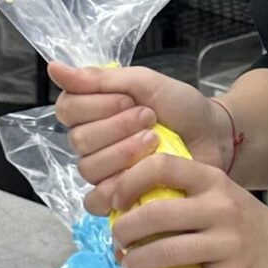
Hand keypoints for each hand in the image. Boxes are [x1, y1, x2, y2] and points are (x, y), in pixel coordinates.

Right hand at [50, 62, 235, 216]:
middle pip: (78, 140)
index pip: (67, 109)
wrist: (214, 135)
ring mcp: (105, 172)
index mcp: (92, 111)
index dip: (97, 104)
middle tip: (150, 117)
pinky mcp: (119, 197)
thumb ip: (100, 78)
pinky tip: (144, 170)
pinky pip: (97, 199)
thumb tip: (53, 67)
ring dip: (126, 150)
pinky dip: (119, 185)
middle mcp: (92, 143)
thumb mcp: (145, 82)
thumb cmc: (181, 106)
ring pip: (89, 168)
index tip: (130, 97)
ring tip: (156, 139)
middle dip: (118, 125)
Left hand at [109, 152, 267, 267]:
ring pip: (163, 253)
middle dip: (124, 230)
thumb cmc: (253, 228)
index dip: (129, 182)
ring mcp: (229, 244)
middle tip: (119, 241)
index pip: (162, 167)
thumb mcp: (225, 198)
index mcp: (216, 182)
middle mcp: (222, 208)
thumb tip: (130, 209)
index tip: (117, 201)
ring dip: (135, 263)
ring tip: (131, 266)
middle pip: (154, 213)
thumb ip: (187, 198)